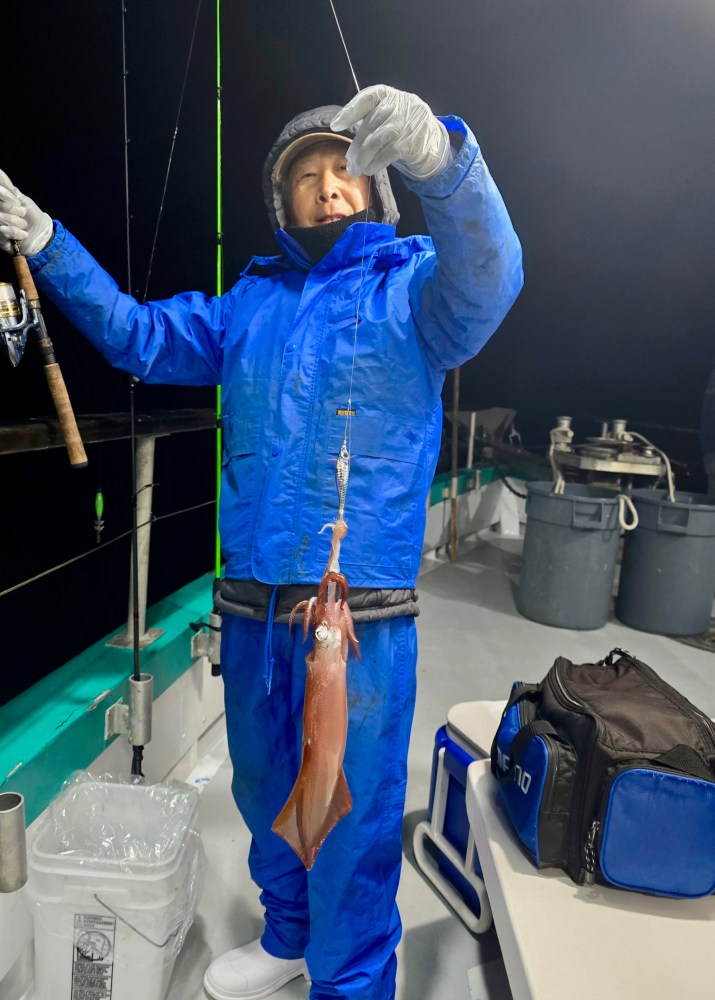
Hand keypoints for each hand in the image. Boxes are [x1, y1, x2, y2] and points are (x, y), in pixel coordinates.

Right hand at [0, 170, 52, 255]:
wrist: (42, 236)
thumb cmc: (34, 217)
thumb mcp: (23, 200)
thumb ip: (10, 190)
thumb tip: (0, 175)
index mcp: (1, 204)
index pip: (0, 193)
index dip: (6, 196)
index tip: (19, 204)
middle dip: (12, 210)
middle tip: (23, 214)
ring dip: (15, 222)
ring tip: (24, 226)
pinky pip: (2, 231)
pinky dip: (15, 232)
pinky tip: (22, 234)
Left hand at [330, 84, 451, 181]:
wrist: (432, 143)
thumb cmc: (402, 130)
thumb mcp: (387, 118)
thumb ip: (369, 124)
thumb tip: (348, 150)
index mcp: (388, 94)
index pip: (366, 98)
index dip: (350, 112)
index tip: (335, 125)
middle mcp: (399, 104)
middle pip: (370, 124)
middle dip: (357, 145)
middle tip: (349, 162)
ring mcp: (408, 122)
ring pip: (377, 139)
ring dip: (364, 157)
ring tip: (356, 169)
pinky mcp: (412, 141)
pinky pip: (388, 153)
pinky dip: (376, 163)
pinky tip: (370, 169)